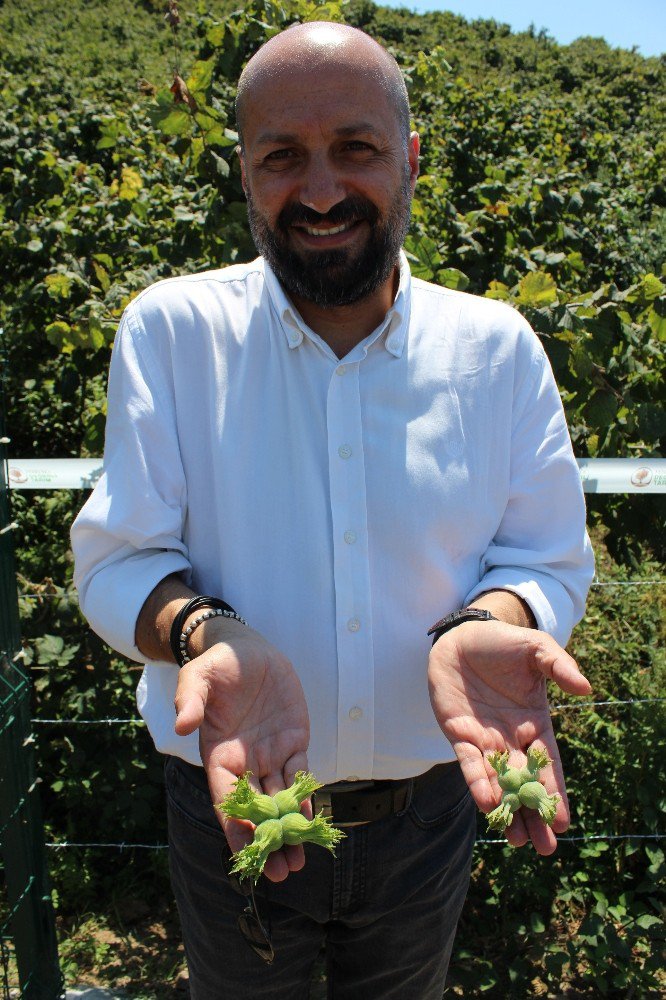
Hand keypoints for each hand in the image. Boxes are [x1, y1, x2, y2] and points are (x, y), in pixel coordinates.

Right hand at [173, 618, 310, 881]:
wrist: (246, 649)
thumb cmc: (217, 666)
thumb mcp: (197, 677)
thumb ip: (189, 699)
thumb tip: (182, 725)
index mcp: (219, 755)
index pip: (226, 798)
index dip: (234, 826)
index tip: (245, 853)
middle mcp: (245, 762)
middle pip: (256, 809)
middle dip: (266, 841)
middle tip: (279, 872)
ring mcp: (270, 754)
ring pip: (280, 799)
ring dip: (288, 829)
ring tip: (298, 862)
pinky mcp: (294, 741)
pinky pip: (301, 774)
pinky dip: (306, 797)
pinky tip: (312, 820)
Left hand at [427, 620, 590, 854]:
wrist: (462, 636)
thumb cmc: (502, 643)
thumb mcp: (535, 649)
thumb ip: (559, 666)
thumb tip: (585, 688)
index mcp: (535, 723)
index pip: (549, 764)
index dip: (555, 791)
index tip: (563, 821)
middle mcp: (511, 738)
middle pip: (526, 782)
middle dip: (535, 814)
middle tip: (544, 848)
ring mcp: (485, 739)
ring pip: (498, 782)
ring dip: (507, 809)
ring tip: (516, 841)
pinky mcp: (458, 735)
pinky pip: (469, 764)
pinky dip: (478, 783)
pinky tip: (487, 804)